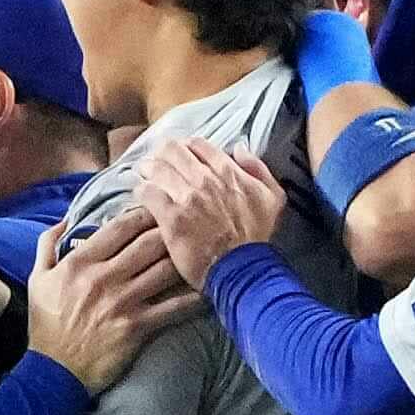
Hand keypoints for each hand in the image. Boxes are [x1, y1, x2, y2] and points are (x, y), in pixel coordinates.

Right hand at [27, 202, 207, 391]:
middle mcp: (103, 278)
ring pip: (164, 270)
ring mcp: (122, 303)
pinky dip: (193, 297)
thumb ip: (48, 244)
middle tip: (187, 223)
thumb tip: (66, 219)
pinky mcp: (137, 327)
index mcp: (80, 263)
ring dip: (185, 258)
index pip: (120, 227)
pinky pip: (173, 307)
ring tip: (200, 249)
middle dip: (171, 230)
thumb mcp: (38, 279)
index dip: (144, 213)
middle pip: (148, 243)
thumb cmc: (46, 326)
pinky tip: (208, 288)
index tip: (158, 209)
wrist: (54, 373)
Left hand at [130, 136, 285, 279]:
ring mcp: (187, 197)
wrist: (242, 270)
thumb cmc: (257, 238)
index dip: (185, 147)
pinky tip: (143, 197)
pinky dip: (142, 192)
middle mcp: (206, 179)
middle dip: (161, 155)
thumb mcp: (272, 198)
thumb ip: (258, 168)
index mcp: (228, 171)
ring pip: (156, 168)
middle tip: (155, 164)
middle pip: (171, 151)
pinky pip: (147, 193)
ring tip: (144, 177)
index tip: (179, 157)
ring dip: (148, 171)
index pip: (196, 144)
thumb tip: (239, 148)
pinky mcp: (171, 218)